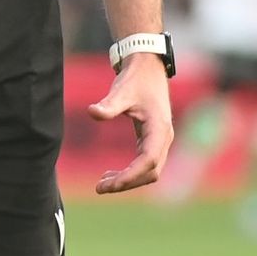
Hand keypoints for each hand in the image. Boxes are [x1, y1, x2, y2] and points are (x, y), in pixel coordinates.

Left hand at [87, 54, 173, 193]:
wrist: (148, 67)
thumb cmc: (136, 79)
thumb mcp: (121, 90)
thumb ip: (108, 104)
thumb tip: (92, 112)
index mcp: (159, 128)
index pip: (148, 161)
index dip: (130, 175)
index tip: (109, 184)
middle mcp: (164, 138)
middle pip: (150, 172)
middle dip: (126, 183)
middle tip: (99, 188)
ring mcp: (160, 140)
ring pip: (149, 171)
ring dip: (128, 180)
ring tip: (102, 184)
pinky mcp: (153, 140)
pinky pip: (145, 164)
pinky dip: (129, 172)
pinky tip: (110, 174)